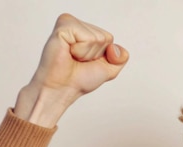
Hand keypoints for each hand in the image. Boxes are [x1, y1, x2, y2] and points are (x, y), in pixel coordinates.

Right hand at [14, 13, 128, 126]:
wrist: (62, 88)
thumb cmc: (79, 79)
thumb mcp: (108, 69)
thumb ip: (121, 58)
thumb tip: (116, 48)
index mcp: (87, 31)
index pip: (110, 38)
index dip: (103, 56)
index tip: (86, 62)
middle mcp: (78, 24)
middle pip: (106, 38)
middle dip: (95, 55)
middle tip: (78, 61)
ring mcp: (69, 23)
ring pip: (97, 38)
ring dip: (87, 54)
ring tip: (72, 57)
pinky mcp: (63, 26)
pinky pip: (86, 38)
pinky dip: (80, 51)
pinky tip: (68, 52)